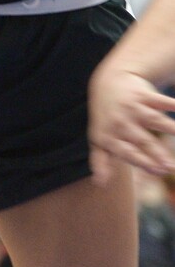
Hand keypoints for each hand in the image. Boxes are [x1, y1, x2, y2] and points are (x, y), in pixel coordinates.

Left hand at [88, 63, 174, 186]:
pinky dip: (172, 104)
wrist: (108, 82)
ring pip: (154, 120)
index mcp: (111, 135)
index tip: (158, 172)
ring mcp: (134, 108)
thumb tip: (100, 183)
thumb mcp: (98, 138)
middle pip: (143, 140)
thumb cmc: (105, 117)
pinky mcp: (145, 95)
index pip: (127, 151)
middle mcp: (122, 122)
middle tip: (170, 166)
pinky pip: (161, 101)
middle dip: (157, 153)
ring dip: (169, 128)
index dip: (141, 162)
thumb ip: (101, 161)